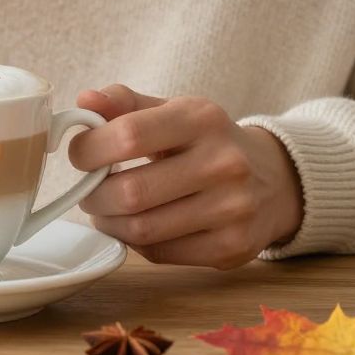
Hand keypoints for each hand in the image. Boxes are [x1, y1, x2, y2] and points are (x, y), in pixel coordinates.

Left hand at [68, 85, 303, 269]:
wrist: (274, 181)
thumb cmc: (206, 142)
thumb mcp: (172, 111)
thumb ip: (125, 104)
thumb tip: (84, 101)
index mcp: (202, 119)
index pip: (128, 135)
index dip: (90, 149)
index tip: (80, 155)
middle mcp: (224, 162)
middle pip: (130, 192)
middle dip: (94, 194)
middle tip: (88, 190)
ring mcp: (232, 209)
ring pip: (141, 230)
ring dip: (109, 223)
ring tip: (107, 210)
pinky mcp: (231, 248)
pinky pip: (159, 254)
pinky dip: (135, 243)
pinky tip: (136, 226)